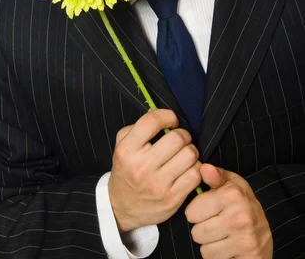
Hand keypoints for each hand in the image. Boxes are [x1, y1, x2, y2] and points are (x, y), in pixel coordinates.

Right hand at [108, 109, 201, 231]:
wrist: (121, 207)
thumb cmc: (126, 170)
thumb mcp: (122, 145)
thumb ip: (138, 126)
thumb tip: (158, 111)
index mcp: (126, 150)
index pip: (152, 122)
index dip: (167, 116)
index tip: (171, 120)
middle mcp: (141, 167)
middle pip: (177, 138)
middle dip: (183, 134)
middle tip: (180, 139)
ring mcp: (157, 185)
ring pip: (190, 155)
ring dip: (191, 151)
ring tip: (184, 154)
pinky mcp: (172, 199)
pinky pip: (195, 175)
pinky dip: (196, 168)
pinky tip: (187, 169)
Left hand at [185, 164, 272, 258]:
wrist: (265, 232)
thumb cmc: (242, 204)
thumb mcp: (231, 184)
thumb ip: (215, 175)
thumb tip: (203, 168)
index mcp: (232, 195)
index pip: (191, 212)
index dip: (196, 212)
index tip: (208, 210)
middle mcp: (240, 217)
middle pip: (196, 233)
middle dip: (203, 229)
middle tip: (216, 224)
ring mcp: (245, 239)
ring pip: (205, 250)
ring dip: (210, 245)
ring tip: (223, 235)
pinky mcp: (248, 257)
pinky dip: (219, 257)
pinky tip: (228, 247)